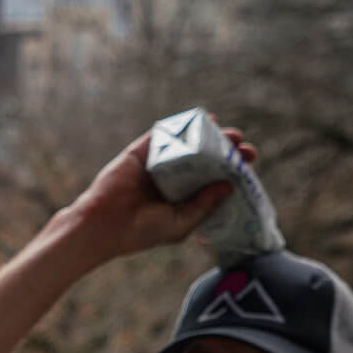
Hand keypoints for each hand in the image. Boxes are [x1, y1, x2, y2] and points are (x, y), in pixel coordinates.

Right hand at [69, 128, 258, 258]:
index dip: (231, 172)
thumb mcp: (181, 222)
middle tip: (243, 147)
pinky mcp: (139, 153)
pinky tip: (199, 121)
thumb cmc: (141, 232)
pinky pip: (162, 136)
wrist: (103, 226)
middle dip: (225, 152)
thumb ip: (205, 204)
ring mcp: (155, 165)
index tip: (249, 164)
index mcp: (180, 199)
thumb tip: (231, 184)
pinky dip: (180, 127)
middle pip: (204, 160)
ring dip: (208, 137)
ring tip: (228, 133)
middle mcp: (170, 180)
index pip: (211, 181)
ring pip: (186, 146)